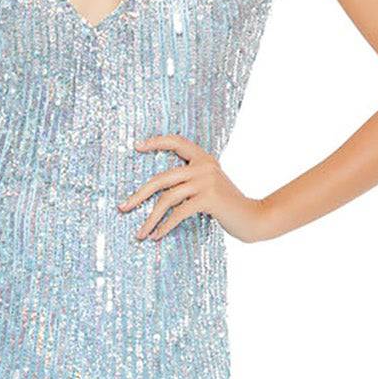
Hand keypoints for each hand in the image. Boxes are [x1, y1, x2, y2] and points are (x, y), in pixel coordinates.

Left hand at [118, 135, 276, 242]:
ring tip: (140, 233)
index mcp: (203, 158)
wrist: (254, 218)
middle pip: (162, 178)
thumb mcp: (211, 185)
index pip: (176, 142)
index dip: (156, 142)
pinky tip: (156, 236)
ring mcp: (206, 181)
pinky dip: (165, 226)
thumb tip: (160, 191)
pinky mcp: (209, 198)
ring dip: (150, 218)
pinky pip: (178, 212)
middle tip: (123, 208)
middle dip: (139, 195)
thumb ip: (192, 180)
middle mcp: (204, 165)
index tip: (137, 146)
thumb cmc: (228, 206)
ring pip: (167, 198)